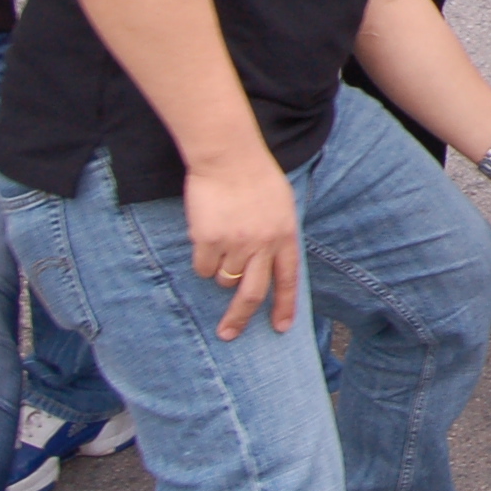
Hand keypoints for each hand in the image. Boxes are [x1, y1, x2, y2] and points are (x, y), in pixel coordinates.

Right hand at [183, 147, 300, 338]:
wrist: (228, 157)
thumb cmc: (255, 177)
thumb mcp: (281, 206)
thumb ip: (278, 236)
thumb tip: (270, 266)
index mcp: (286, 235)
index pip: (288, 279)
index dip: (285, 306)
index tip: (281, 328)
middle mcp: (263, 244)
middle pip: (253, 294)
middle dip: (240, 318)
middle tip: (228, 334)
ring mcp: (236, 244)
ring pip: (223, 279)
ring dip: (219, 271)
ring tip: (221, 240)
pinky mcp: (209, 241)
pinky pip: (202, 268)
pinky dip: (202, 259)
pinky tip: (205, 236)